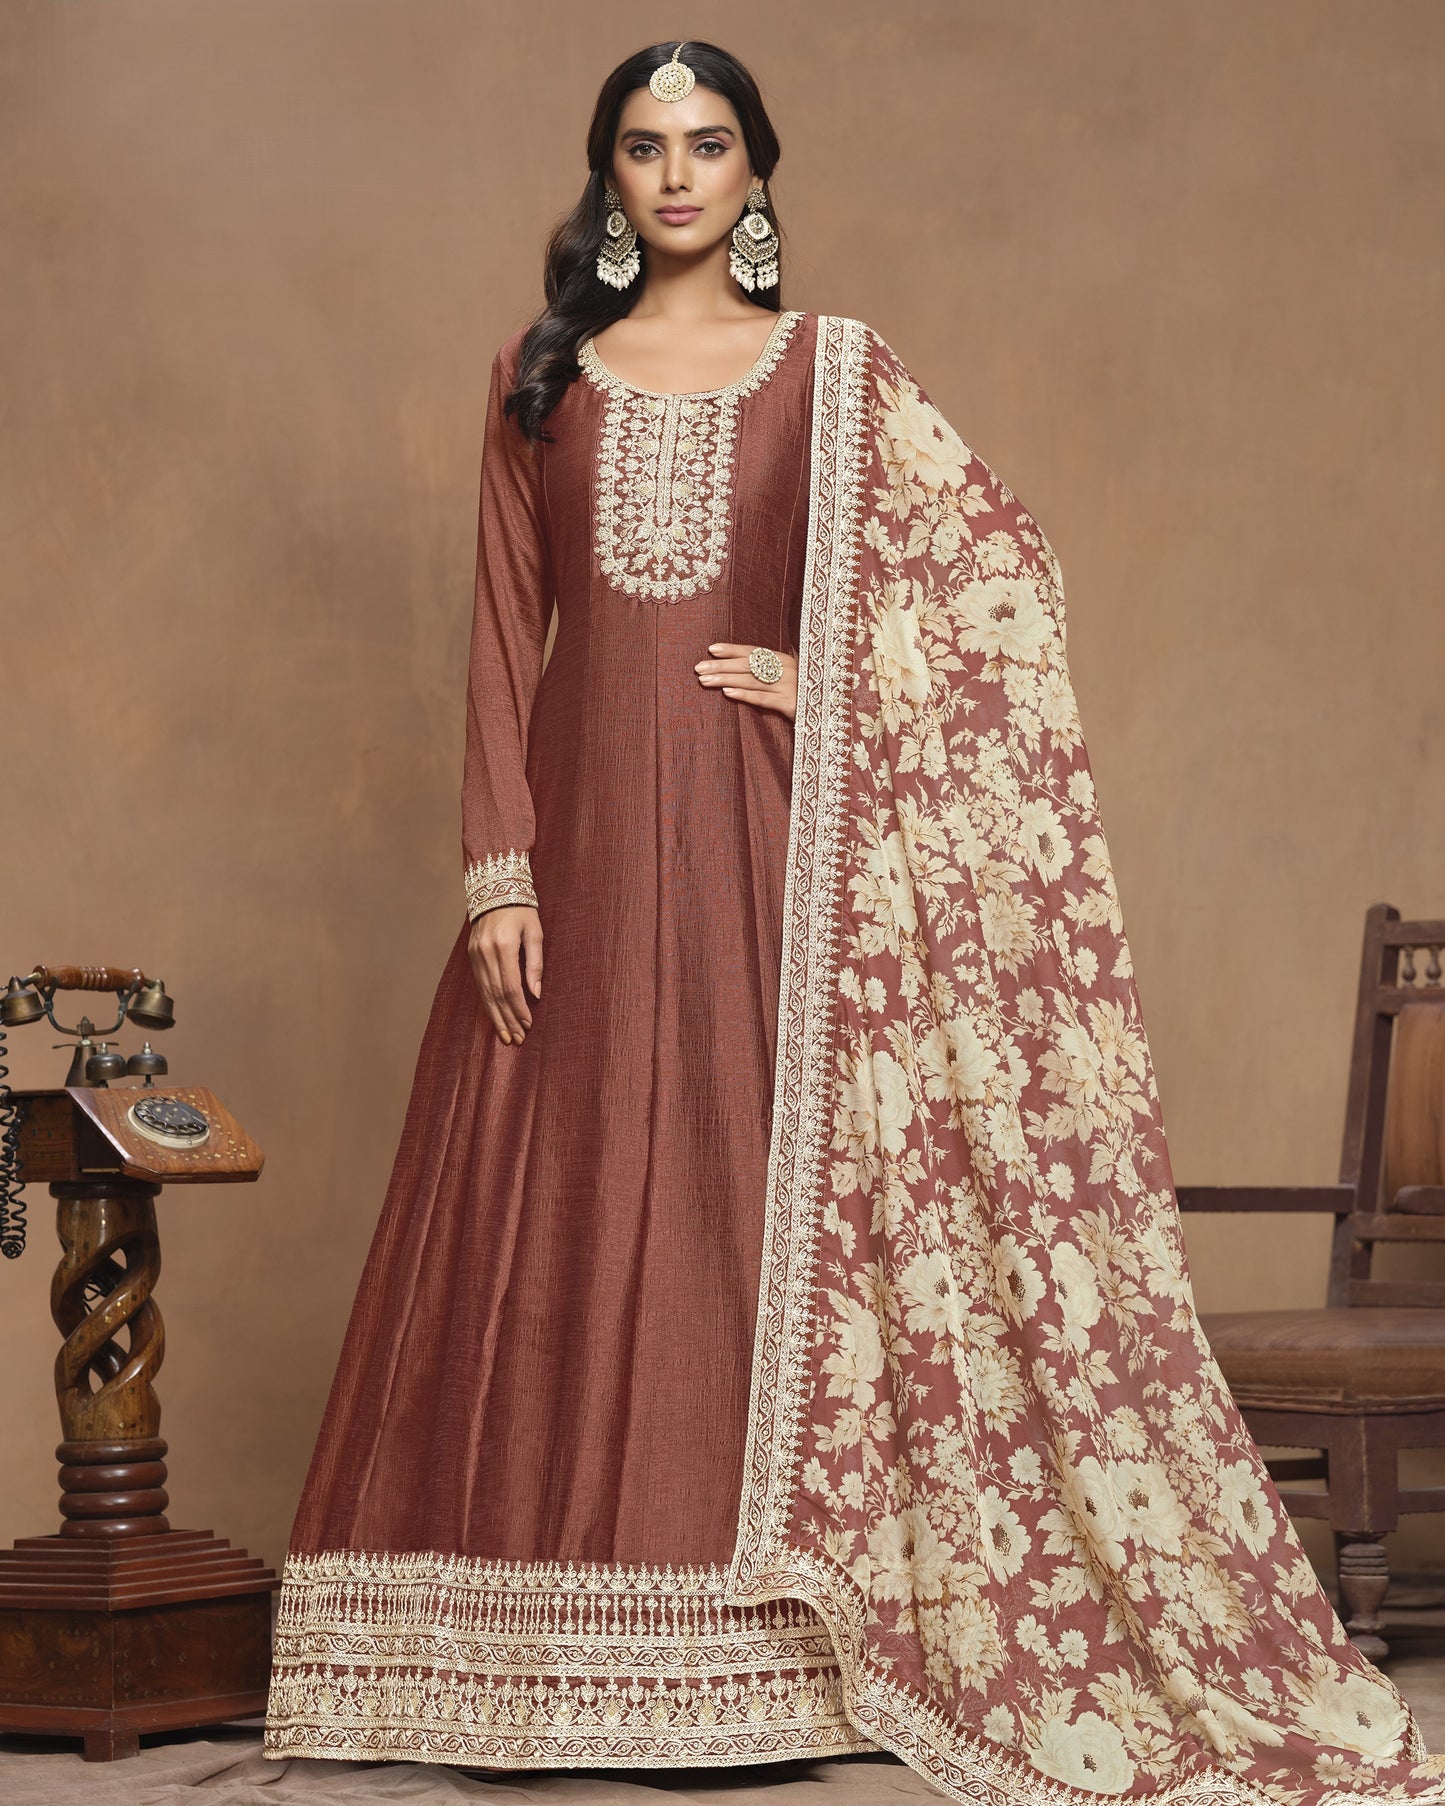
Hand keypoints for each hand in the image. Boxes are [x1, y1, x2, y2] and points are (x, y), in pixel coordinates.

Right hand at [468, 905, 541, 1044]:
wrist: (495, 889)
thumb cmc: (522, 910)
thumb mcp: (535, 933)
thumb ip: (536, 964)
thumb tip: (536, 994)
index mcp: (504, 946)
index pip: (511, 987)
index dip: (519, 1009)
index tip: (528, 1024)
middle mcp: (485, 952)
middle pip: (496, 994)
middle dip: (508, 1019)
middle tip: (517, 1039)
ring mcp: (475, 954)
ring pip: (485, 993)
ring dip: (496, 1016)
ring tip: (506, 1035)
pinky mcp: (471, 955)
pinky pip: (479, 984)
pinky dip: (487, 1003)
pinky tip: (494, 1016)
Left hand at [694, 642, 796, 721]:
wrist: (829, 714)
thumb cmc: (804, 694)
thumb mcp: (788, 677)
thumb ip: (770, 670)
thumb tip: (741, 666)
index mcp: (784, 659)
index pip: (753, 651)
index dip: (732, 650)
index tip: (711, 649)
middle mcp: (787, 669)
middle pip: (748, 665)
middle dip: (721, 666)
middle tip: (698, 668)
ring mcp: (789, 686)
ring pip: (751, 681)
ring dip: (726, 679)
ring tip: (705, 681)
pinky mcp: (791, 704)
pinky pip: (763, 698)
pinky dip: (744, 695)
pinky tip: (727, 693)